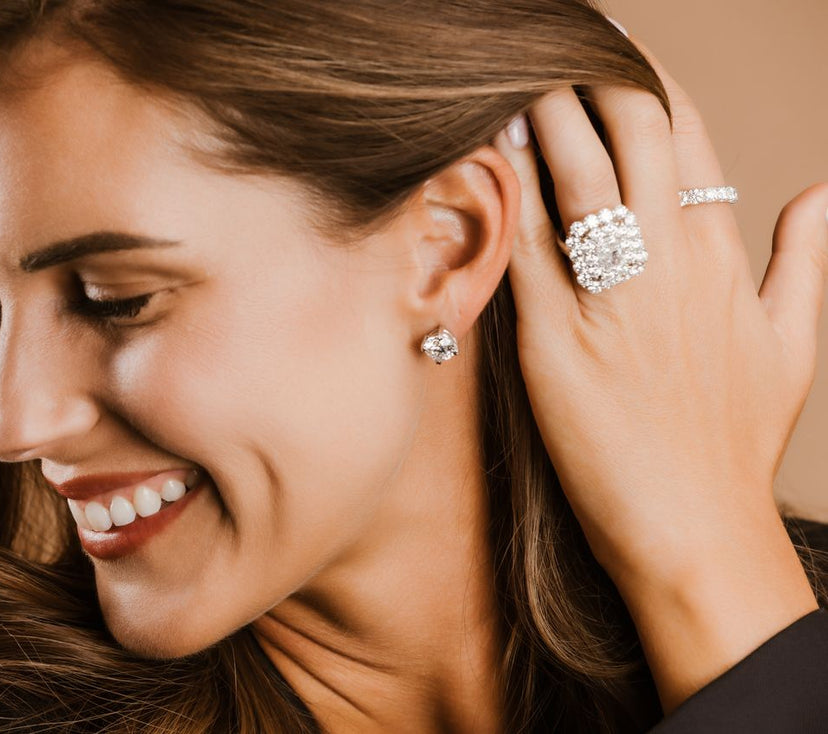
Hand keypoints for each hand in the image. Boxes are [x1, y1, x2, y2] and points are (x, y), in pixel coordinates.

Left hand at [491, 30, 826, 710]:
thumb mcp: (793, 345)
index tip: (614, 51)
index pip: (686, 136)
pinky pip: (518, 243)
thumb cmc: (735, 444)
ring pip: (571, 172)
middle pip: (627, 131)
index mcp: (721, 255)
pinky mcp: (550, 335)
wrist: (693, 529)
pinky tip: (475, 159)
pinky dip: (498, 194)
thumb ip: (806, 260)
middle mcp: (668, 259)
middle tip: (548, 51)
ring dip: (538, 116)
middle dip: (586, 78)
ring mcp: (608, 294)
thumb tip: (819, 192)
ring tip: (507, 82)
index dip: (645, 82)